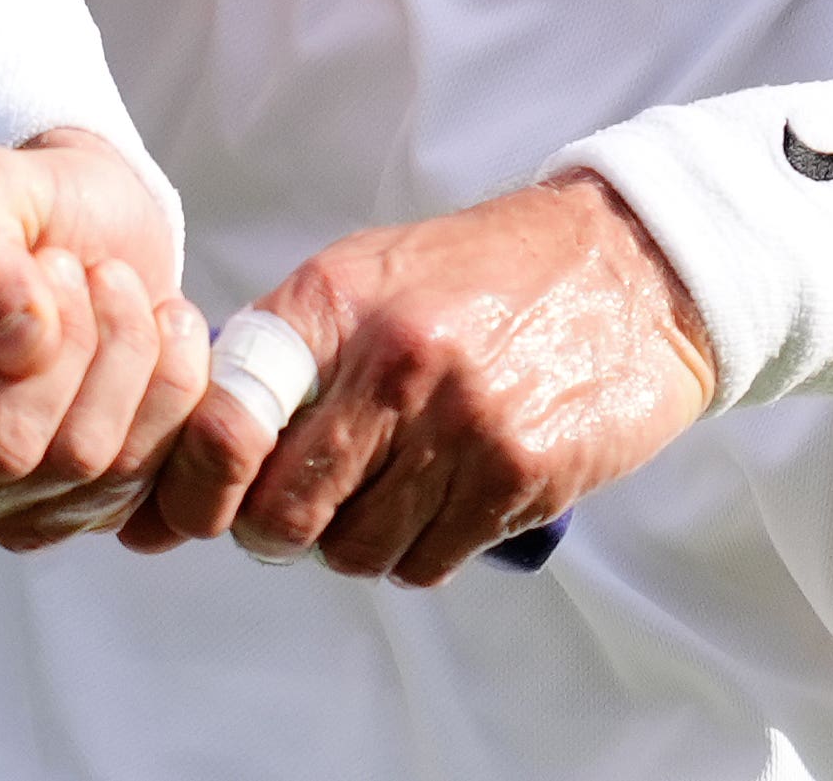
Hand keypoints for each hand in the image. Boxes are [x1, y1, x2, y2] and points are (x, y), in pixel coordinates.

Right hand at [0, 130, 212, 548]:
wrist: (101, 225)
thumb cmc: (24, 208)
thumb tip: (16, 340)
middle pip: (4, 451)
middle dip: (64, 337)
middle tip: (70, 267)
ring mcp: (11, 505)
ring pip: (91, 464)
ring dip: (129, 347)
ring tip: (115, 286)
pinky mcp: (95, 512)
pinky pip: (163, 495)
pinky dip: (189, 405)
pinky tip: (166, 340)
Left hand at [125, 173, 713, 586]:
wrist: (630, 270)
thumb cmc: (486, 273)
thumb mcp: (373, 271)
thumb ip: (293, 344)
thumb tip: (204, 433)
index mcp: (338, 301)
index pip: (227, 418)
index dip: (202, 478)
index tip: (206, 496)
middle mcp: (392, 362)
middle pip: (283, 511)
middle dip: (274, 530)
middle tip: (293, 515)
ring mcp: (459, 425)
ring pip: (355, 550)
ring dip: (355, 541)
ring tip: (385, 494)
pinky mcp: (518, 476)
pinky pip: (428, 562)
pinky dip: (421, 551)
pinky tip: (442, 502)